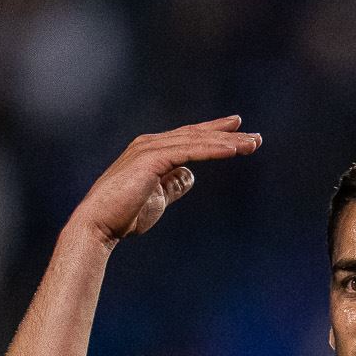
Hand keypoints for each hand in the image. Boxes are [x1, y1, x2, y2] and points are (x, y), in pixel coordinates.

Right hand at [68, 117, 261, 248]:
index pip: (190, 138)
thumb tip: (190, 176)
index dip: (215, 133)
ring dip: (227, 142)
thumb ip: (173, 184)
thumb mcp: (158, 198)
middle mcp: (151, 144)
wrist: (99, 224)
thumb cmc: (125, 215)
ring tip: (252, 144)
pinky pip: (189, 151)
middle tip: (255, 137)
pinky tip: (233, 151)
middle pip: (197, 135)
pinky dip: (213, 149)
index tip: (239, 130)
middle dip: (228, 135)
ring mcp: (150, 149)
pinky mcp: (151, 159)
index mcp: (152, 151)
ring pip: (197, 141)